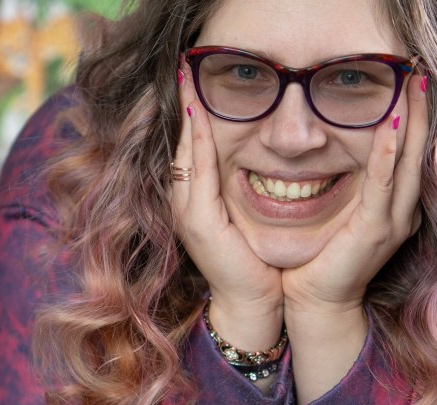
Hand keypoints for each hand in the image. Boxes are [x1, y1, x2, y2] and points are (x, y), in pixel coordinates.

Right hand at [169, 64, 282, 350]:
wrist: (251, 304)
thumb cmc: (254, 263)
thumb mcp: (244, 219)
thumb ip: (239, 190)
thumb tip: (250, 158)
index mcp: (196, 199)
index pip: (192, 145)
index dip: (192, 112)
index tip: (195, 79)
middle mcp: (185, 201)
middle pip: (182, 141)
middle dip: (184, 104)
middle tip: (186, 68)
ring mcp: (186, 211)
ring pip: (185, 152)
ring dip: (187, 116)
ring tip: (189, 83)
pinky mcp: (197, 221)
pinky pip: (196, 173)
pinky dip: (198, 145)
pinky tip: (201, 122)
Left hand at [282, 74, 429, 312]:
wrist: (316, 301)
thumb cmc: (319, 258)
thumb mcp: (339, 213)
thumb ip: (349, 185)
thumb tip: (335, 147)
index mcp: (395, 207)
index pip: (408, 153)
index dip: (414, 117)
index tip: (411, 82)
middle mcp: (402, 211)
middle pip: (418, 150)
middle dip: (419, 109)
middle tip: (419, 71)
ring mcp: (394, 221)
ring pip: (407, 161)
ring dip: (410, 121)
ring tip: (412, 86)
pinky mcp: (376, 230)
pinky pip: (382, 183)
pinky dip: (385, 153)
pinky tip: (388, 126)